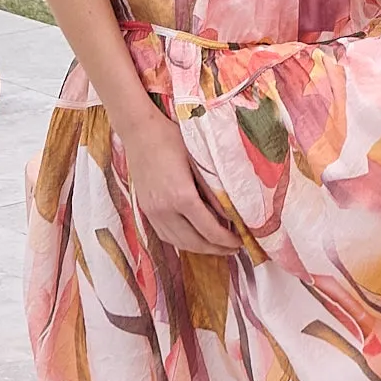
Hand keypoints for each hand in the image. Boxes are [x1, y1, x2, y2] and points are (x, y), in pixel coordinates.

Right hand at [118, 107, 240, 256]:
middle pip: (194, 242)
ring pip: (178, 242)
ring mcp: (152, 212)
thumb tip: (231, 214)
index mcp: (182, 197)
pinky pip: (166, 235)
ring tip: (216, 247)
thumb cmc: (172, 139)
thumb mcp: (198, 161)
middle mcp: (165, 210)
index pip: (209, 230)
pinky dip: (182, 242)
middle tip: (233, 249)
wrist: (139, 131)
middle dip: (216, 249)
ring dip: (199, 249)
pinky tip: (194, 239)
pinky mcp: (145, 210)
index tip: (241, 242)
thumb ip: (213, 190)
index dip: (226, 240)